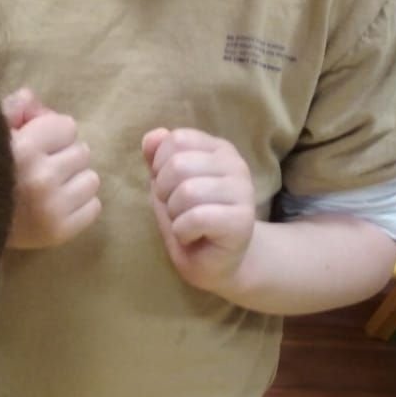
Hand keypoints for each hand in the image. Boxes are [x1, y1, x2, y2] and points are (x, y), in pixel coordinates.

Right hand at [2, 88, 100, 248]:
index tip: (35, 145)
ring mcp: (53, 208)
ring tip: (51, 187)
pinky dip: (79, 205)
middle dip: (63, 156)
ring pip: (91, 179)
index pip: (67, 127)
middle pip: (82, 152)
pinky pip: (93, 207)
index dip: (51, 133)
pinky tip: (56, 205)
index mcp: (25, 148)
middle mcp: (43, 177)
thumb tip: (33, 98)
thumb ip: (11, 110)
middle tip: (42, 167)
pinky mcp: (59, 232)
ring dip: (74, 180)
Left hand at [142, 127, 255, 292]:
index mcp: (218, 149)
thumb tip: (152, 135)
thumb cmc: (189, 219)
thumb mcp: (166, 184)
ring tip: (186, 223)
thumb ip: (157, 157)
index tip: (170, 188)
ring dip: (174, 214)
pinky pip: (197, 217)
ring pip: (188, 191)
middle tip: (177, 210)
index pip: (177, 139)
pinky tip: (192, 236)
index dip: (160, 166)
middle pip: (178, 164)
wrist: (214, 261)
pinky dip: (183, 231)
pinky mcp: (242, 220)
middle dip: (165, 192)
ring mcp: (243, 191)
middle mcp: (236, 164)